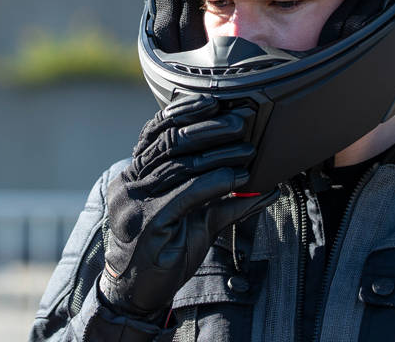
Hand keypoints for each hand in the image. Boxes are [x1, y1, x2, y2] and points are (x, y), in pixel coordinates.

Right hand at [98, 94, 277, 318]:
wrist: (137, 294)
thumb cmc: (164, 252)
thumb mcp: (194, 220)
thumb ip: (223, 201)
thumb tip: (265, 188)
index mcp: (133, 175)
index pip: (155, 132)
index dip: (183, 112)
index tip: (214, 102)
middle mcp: (129, 183)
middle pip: (169, 142)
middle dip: (208, 128)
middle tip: (241, 122)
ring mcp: (135, 202)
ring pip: (180, 165)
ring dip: (219, 155)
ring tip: (248, 151)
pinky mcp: (148, 223)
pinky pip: (185, 193)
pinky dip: (214, 182)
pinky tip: (236, 178)